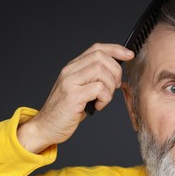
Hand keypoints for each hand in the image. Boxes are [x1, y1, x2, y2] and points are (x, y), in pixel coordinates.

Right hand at [17, 43, 133, 153]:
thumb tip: (116, 73)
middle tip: (114, 87)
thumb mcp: (81, 90)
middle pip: (101, 57)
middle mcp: (70, 71)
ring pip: (101, 70)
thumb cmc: (66, 111)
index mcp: (73, 67)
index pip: (97, 48)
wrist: (45, 127)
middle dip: (116, 71)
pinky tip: (98, 106)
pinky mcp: (72, 96)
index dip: (116, 49)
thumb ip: (93, 78)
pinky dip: (105, 98)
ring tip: (104, 99)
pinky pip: (99, 88)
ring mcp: (70, 82)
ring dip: (110, 86)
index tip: (129, 55)